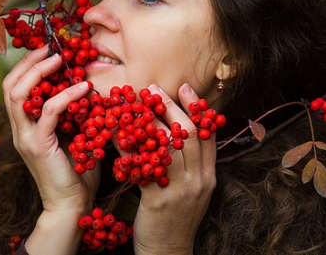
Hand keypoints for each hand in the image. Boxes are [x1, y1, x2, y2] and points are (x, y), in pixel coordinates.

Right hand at [2, 46, 100, 253]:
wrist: (71, 206)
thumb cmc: (77, 172)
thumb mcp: (74, 136)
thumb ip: (74, 114)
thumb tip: (89, 88)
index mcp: (25, 126)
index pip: (15, 87)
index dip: (28, 65)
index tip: (49, 49)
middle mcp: (20, 130)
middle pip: (10, 85)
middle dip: (29, 62)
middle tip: (52, 47)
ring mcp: (26, 137)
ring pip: (19, 94)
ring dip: (39, 72)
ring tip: (60, 59)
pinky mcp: (38, 146)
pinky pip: (48, 112)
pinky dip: (65, 95)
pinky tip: (82, 87)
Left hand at [132, 83, 216, 254]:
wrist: (168, 252)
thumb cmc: (175, 219)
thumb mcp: (191, 191)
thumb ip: (188, 165)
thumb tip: (175, 134)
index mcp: (209, 176)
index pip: (207, 134)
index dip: (195, 108)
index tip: (184, 88)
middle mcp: (199, 179)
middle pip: (189, 133)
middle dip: (171, 106)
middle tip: (155, 88)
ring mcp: (182, 188)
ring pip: (169, 144)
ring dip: (150, 120)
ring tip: (135, 104)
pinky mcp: (160, 198)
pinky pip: (145, 164)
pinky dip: (130, 145)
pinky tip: (116, 133)